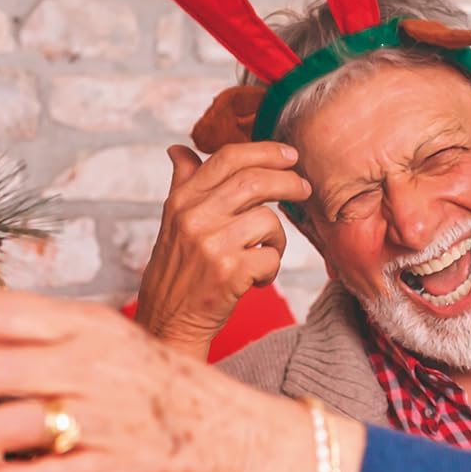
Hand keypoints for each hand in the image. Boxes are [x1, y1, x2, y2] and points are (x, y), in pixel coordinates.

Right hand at [136, 142, 310, 357]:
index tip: (289, 156)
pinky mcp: (229, 273)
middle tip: (303, 188)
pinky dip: (271, 269)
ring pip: (268, 221)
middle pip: (254, 182)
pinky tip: (256, 278)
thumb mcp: (172, 223)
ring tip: (265, 253)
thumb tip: (179, 149)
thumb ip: (183, 183)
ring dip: (277, 238)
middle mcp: (193, 218)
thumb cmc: (177, 271)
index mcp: (181, 201)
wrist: (167, 322)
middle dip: (287, 182)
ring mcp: (211, 245)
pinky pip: (271, 257)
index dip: (265, 151)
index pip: (227, 159)